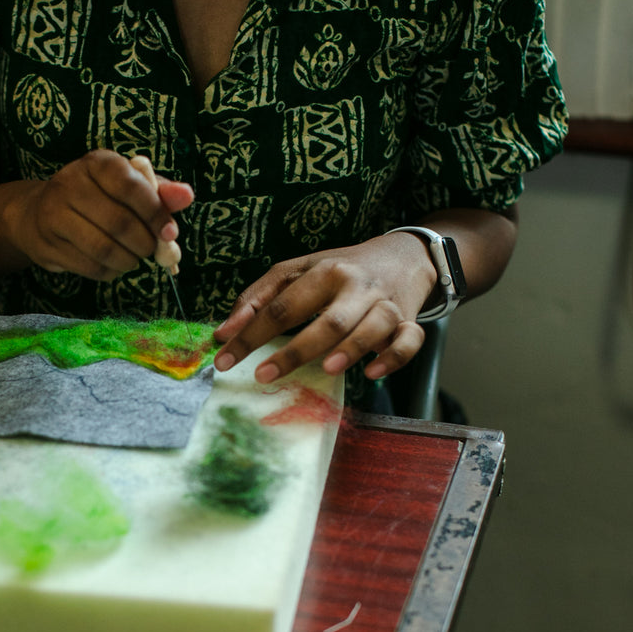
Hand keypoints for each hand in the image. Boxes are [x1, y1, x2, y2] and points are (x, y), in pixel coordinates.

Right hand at [1, 149, 193, 279]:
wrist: (38, 213)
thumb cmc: (97, 198)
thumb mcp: (128, 186)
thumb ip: (160, 192)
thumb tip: (187, 196)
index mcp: (97, 163)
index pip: (129, 185)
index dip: (154, 212)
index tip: (169, 231)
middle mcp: (70, 183)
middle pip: (119, 222)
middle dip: (144, 243)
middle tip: (151, 250)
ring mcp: (54, 214)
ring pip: (104, 249)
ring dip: (129, 261)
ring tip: (134, 258)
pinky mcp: (47, 244)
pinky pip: (90, 267)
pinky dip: (110, 272)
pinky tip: (113, 265)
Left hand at [212, 232, 435, 382]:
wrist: (401, 256)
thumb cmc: (339, 269)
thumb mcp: (296, 272)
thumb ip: (257, 299)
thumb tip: (222, 334)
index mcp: (323, 272)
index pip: (281, 307)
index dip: (250, 335)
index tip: (225, 359)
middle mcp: (356, 286)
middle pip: (329, 320)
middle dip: (296, 350)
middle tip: (264, 375)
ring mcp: (385, 304)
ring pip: (373, 327)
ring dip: (351, 349)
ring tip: (327, 369)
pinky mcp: (408, 321)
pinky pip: (409, 341)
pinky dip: (394, 357)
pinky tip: (372, 372)